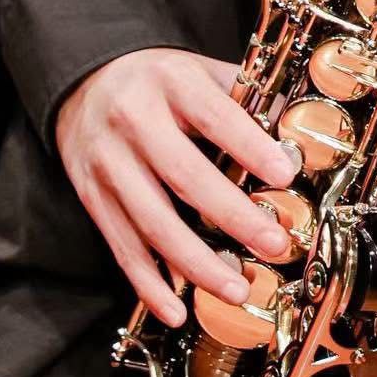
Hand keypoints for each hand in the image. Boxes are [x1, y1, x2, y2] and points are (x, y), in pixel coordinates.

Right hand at [54, 46, 301, 326]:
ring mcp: (109, 163)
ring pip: (153, 221)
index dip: (250, 146)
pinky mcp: (92, 196)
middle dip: (232, 215)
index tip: (285, 174)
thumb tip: (292, 129)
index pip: (214, 116)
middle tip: (272, 243)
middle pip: (185, 175)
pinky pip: (122, 246)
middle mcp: (135, 121)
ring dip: (196, 262)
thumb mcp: (197, 70)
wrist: (84, 82)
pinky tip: (176, 307)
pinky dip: (149, 282)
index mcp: (171, 82)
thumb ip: (241, 96)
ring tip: (234, 287)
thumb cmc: (156, 80)